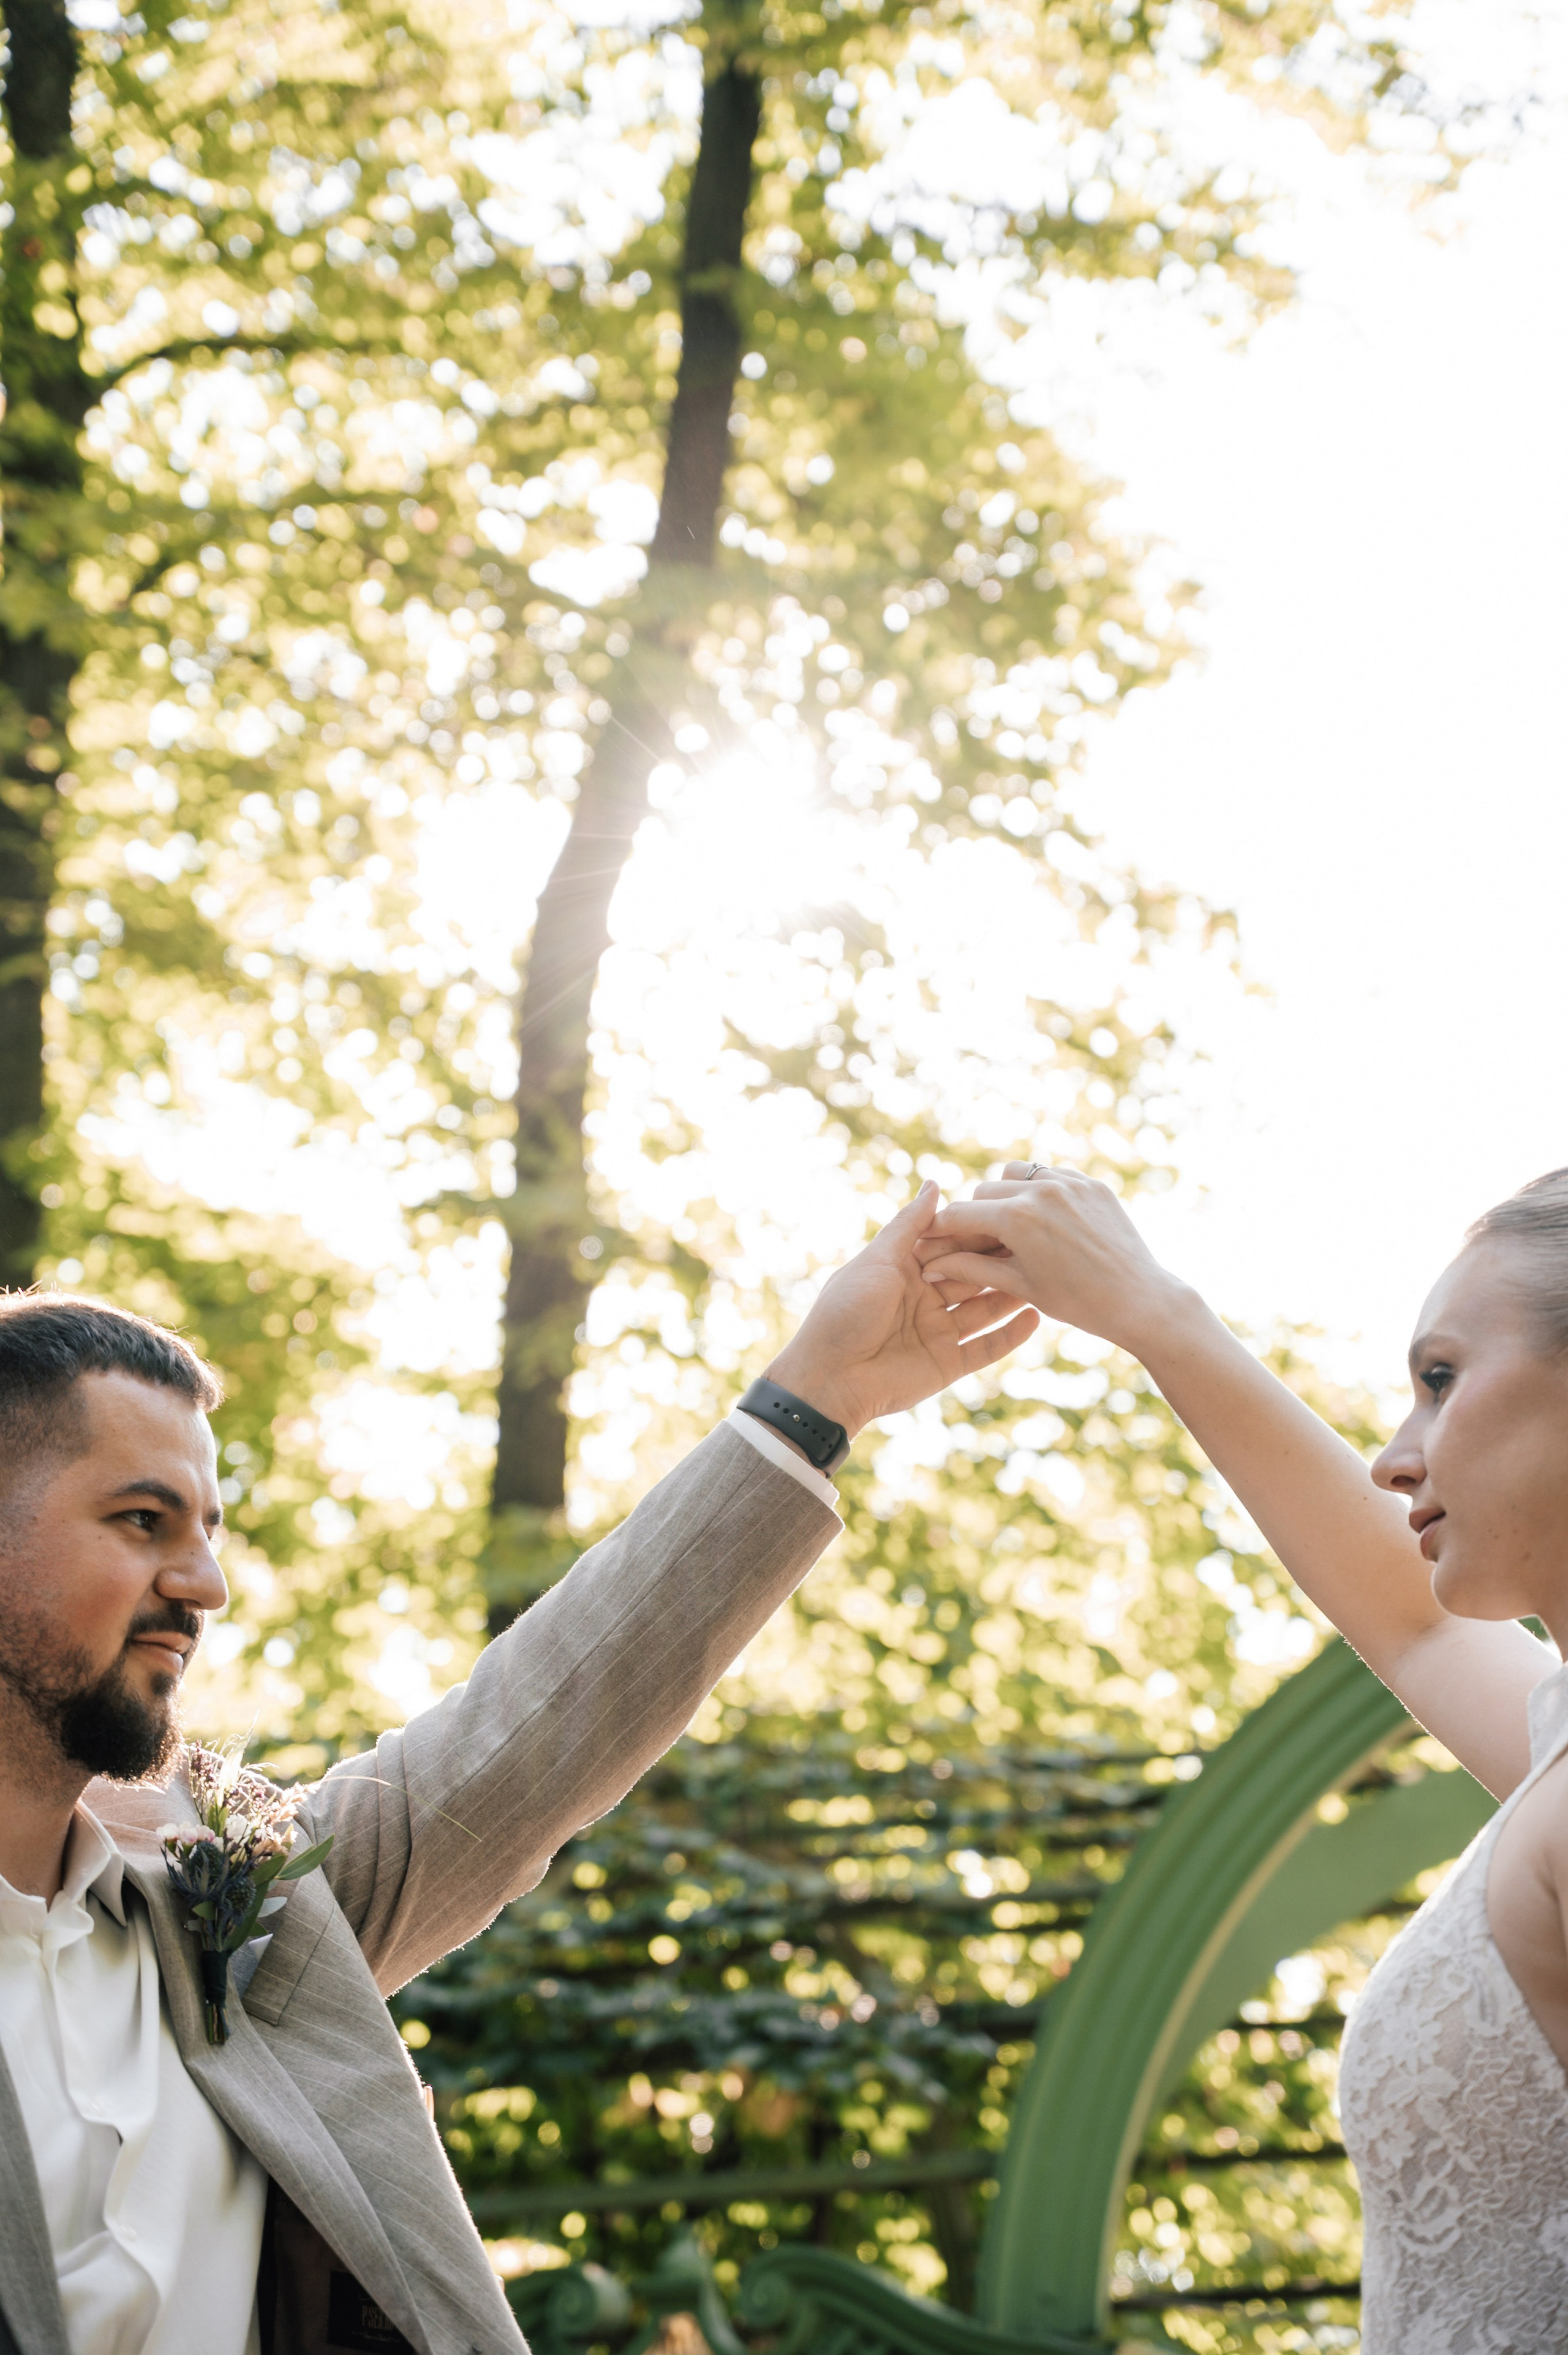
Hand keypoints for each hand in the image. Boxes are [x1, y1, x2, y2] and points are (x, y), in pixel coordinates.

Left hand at [763, 1181, 1037, 1439]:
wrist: (830, 1379)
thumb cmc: (844, 1312)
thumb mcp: (877, 1261)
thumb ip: (910, 1224)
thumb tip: (934, 1184)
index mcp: (906, 1270)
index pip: (951, 1246)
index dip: (978, 1233)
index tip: (1012, 1215)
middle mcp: (925, 1298)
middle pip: (972, 1276)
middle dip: (1001, 1262)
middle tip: (1039, 1245)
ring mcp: (938, 1332)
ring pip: (984, 1310)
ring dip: (1011, 1295)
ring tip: (1046, 1278)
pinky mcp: (947, 1364)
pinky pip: (985, 1348)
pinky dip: (1009, 1335)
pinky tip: (1034, 1318)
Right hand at [917, 1162, 1187, 1355]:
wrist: (1139, 1299)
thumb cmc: (1077, 1301)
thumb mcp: (1019, 1285)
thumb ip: (971, 1268)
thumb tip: (929, 1267)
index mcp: (1017, 1218)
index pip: (962, 1213)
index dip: (942, 1228)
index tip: (931, 1237)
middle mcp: (1040, 1190)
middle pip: (985, 1190)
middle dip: (977, 1214)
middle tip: (980, 1241)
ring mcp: (1069, 1182)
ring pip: (1016, 1174)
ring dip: (1007, 1195)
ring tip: (1015, 1226)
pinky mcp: (1092, 1183)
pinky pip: (1051, 1174)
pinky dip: (1040, 1191)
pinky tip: (1047, 1219)